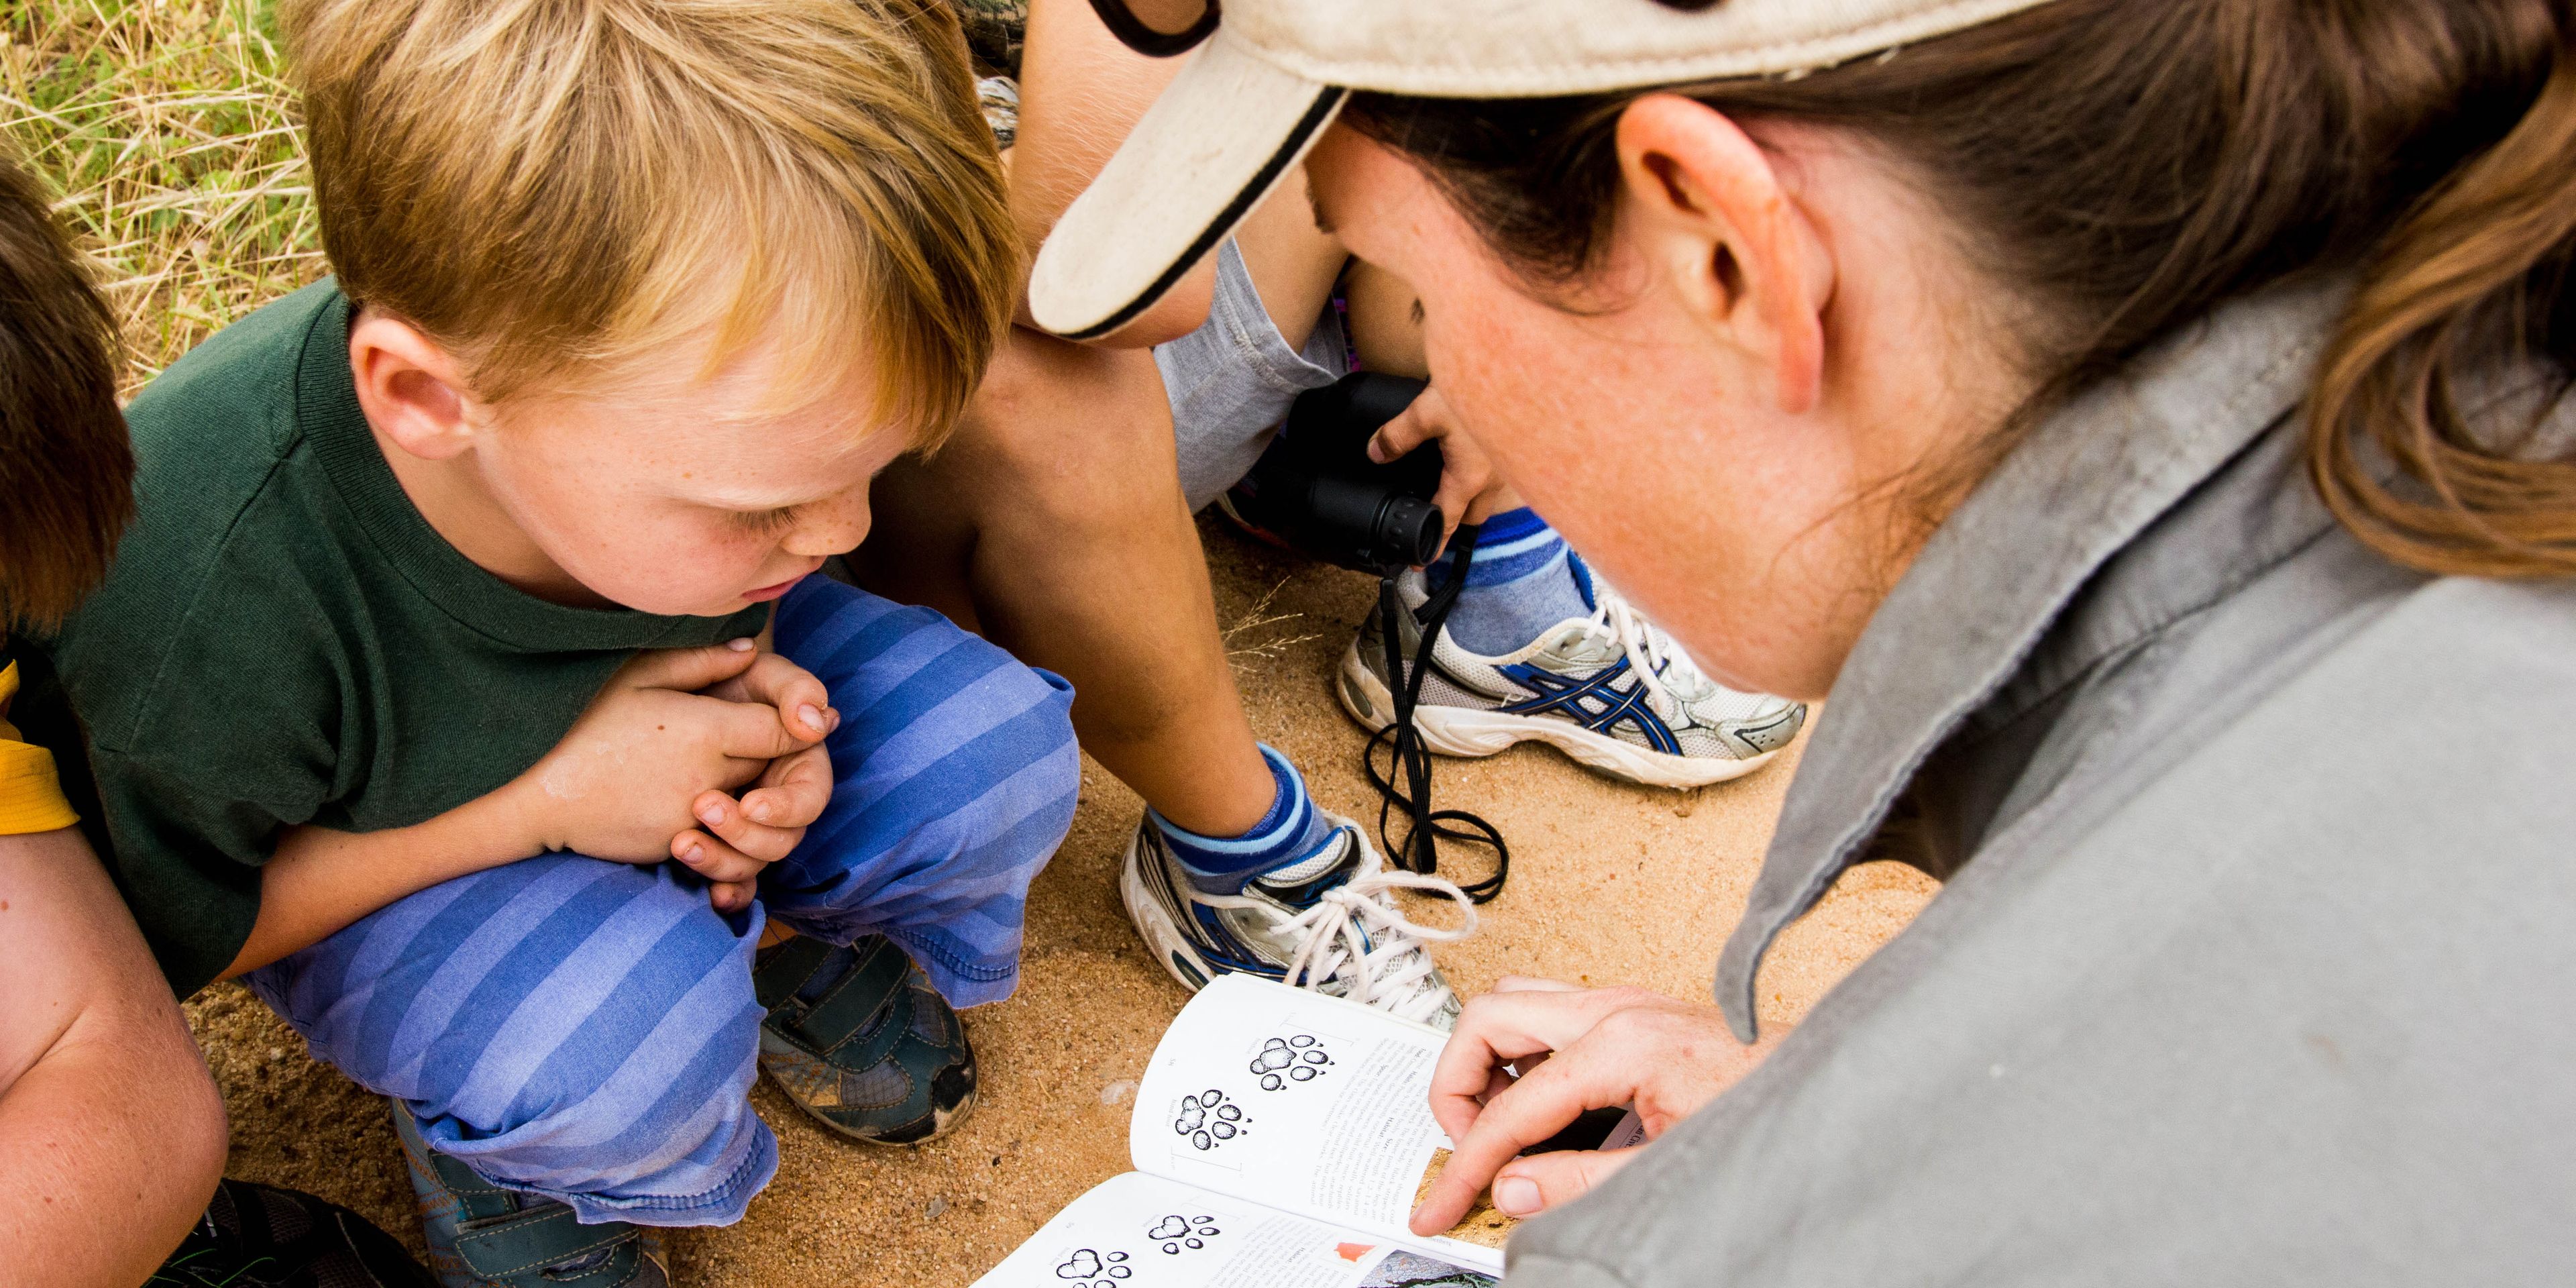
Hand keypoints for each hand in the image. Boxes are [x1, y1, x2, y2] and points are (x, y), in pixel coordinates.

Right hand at [514, 640, 823, 867]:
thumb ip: (701, 662)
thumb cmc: (579, 724)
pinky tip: (698, 801)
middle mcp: (711, 780)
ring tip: (726, 769)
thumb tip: (751, 651)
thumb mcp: (638, 676)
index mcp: (708, 732)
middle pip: (774, 770)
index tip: (789, 715)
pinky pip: (722, 837)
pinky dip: (721, 823)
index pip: (785, 732)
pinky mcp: (675, 847)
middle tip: (758, 735)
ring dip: (750, 792)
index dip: (794, 722)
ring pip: (753, 809)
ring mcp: (695, 820)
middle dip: (772, 754)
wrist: (530, 792)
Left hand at [672, 646, 838, 911]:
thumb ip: (795, 690)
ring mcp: (750, 827)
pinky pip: (734, 883)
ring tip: (681, 843)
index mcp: (799, 764)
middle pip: (782, 840)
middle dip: (745, 833)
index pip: (810, 798)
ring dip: (723, 861)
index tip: (750, 804)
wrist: (671, 699)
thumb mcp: (762, 673)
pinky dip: (728, 894)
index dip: (785, 808)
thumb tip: (819, 724)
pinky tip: (711, 898)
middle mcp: (780, 800)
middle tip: (703, 809)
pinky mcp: (722, 845)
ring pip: (754, 865)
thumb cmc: (724, 679)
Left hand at [1367, 384, 1517, 556]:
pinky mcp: (1522, 451)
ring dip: (1475, 496)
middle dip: (1457, 520)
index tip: (1422, 562)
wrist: (1527, 369)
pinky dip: (1490, 475)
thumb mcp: (1428, 411)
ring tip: (1457, 484)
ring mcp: (1512, 467)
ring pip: (1491, 495)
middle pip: (1474, 515)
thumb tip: (1375, 452)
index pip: (1448, 524)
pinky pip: (1504, 476)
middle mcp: (1494, 480)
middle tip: (1437, 517)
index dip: (1432, 545)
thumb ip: (1398, 435)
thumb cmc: (1482, 390)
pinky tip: (1481, 458)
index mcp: (1469, 479)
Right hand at [1408, 979, 1784, 1235]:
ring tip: (1496, 1128)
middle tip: (1467, 1150)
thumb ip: (1582, 1183)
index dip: (1467, 1165)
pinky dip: (1520, 1056)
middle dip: (1456, 1089)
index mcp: (1620, 1043)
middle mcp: (1613, 1008)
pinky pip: (1544, 1013)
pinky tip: (1539, 1108)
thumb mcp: (1669, 1166)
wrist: (1828, 1088)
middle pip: (1487, 1019)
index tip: (1443, 1204)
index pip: (1512, 1109)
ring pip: (1510, 1004)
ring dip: (1485, 1063)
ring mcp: (1620, 1002)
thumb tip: (1513, 1191)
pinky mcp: (1629, 1011)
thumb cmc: (1764, 1114)